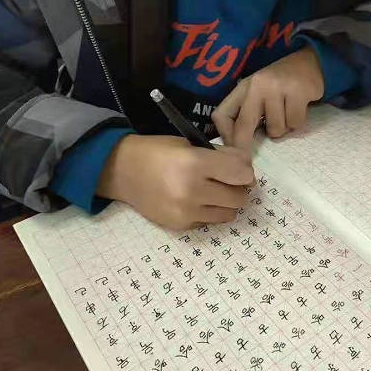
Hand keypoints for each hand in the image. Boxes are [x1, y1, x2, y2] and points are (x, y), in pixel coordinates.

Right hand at [97, 134, 253, 229]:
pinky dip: (208, 212)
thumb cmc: (159, 152)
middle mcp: (191, 191)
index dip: (245, 172)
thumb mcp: (191, 144)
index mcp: (194, 163)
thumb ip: (221, 156)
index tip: (239, 169)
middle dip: (238, 188)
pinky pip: (209, 222)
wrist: (123, 171)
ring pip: (228, 214)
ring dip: (226, 203)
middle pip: (238, 197)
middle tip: (228, 181)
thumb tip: (247, 167)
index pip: (241, 174)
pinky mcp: (180, 226)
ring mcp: (185, 212)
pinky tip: (195, 201)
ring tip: (213, 191)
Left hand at [213, 47, 324, 147]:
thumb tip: (237, 145)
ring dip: (282, 129)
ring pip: (275, 129)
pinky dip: (297, 123)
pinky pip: (294, 123)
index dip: (225, 136)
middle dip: (245, 144)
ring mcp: (278, 87)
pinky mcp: (299, 92)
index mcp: (244, 87)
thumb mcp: (258, 93)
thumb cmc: (280, 84)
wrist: (309, 63)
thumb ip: (248, 113)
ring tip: (286, 115)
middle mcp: (258, 85)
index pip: (222, 114)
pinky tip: (299, 110)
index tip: (232, 150)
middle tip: (249, 157)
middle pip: (245, 124)